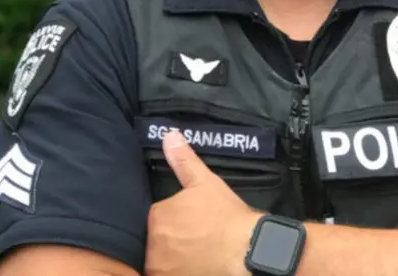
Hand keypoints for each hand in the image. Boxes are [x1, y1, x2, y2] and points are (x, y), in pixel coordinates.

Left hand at [144, 131, 260, 275]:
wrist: (245, 251)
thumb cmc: (225, 215)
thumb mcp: (205, 181)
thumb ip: (183, 160)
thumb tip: (169, 135)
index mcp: (157, 216)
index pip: (156, 215)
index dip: (173, 217)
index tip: (188, 219)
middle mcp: (152, 244)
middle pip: (156, 238)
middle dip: (170, 237)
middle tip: (193, 235)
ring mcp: (160, 268)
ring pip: (161, 258)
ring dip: (171, 256)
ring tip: (194, 252)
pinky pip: (166, 274)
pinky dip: (176, 270)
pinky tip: (192, 265)